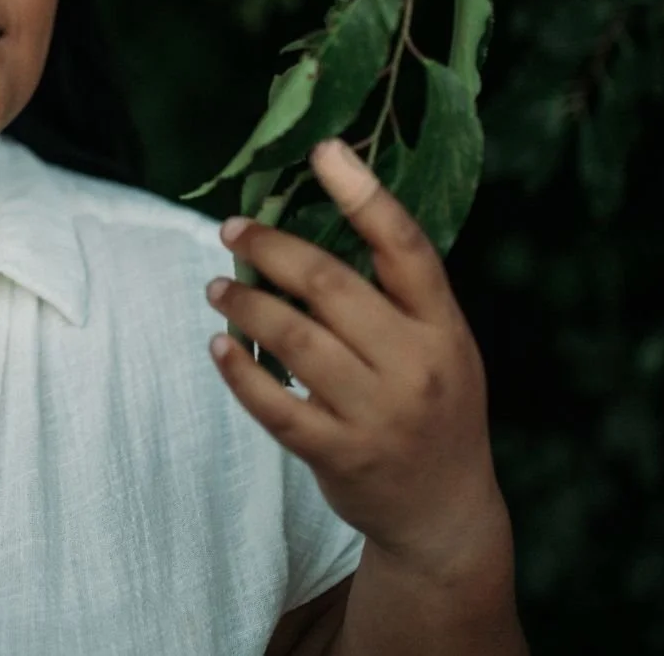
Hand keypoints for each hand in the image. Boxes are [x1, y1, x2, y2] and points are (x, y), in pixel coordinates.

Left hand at [204, 138, 508, 578]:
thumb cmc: (433, 406)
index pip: (406, 246)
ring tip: (217, 286)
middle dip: (272, 248)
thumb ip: (393, 294)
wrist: (446, 513)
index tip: (324, 150)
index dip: (364, 192)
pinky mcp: (340, 455)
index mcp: (443, 326)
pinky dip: (238, 371)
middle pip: (331, 286)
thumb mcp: (440, 344)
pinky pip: (274, 405)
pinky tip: (218, 345)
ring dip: (245, 303)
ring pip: (294, 341)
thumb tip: (313, 221)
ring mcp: (379, 414)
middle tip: (232, 228)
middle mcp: (416, 365)